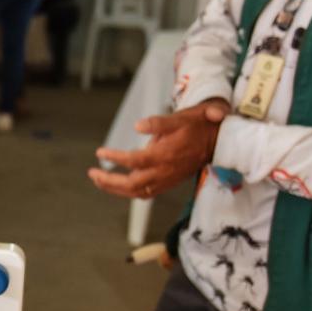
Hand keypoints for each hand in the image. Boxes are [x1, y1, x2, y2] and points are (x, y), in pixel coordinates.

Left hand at [89, 99, 230, 200]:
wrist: (219, 141)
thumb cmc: (198, 126)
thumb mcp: (181, 117)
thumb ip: (159, 123)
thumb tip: (138, 126)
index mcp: (165, 154)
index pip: (134, 160)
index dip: (116, 157)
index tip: (100, 152)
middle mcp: (165, 171)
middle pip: (132, 184)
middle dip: (109, 181)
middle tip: (92, 173)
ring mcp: (167, 179)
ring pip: (138, 192)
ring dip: (116, 189)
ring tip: (99, 180)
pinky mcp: (169, 183)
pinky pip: (147, 193)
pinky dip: (130, 192)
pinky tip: (118, 186)